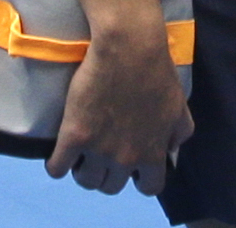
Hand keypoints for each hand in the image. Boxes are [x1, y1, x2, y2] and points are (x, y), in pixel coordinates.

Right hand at [49, 24, 194, 195]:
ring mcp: (98, 150)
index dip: (140, 178)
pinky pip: (57, 168)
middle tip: (103, 155)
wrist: (128, 47)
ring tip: (81, 155)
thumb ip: (179, 133)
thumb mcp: (179, 105)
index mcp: (153, 153)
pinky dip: (56, 166)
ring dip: (84, 171)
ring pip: (86, 181)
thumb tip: (171, 149)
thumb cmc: (156, 71)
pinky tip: (58, 156)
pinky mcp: (73, 136)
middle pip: (112, 187)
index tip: (132, 166)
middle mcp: (126, 159)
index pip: (149, 188)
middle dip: (108, 174)